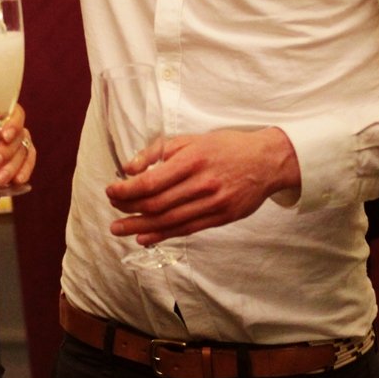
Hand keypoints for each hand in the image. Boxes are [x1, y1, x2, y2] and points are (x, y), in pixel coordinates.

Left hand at [0, 103, 34, 195]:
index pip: (12, 112)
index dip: (13, 123)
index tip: (5, 137)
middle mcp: (8, 129)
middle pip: (19, 135)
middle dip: (6, 152)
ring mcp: (16, 145)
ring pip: (24, 151)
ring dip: (13, 167)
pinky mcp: (20, 162)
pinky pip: (28, 164)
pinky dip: (24, 172)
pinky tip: (16, 181)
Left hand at [106, 127, 298, 245]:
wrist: (267, 161)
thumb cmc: (227, 147)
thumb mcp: (192, 139)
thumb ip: (158, 151)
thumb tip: (129, 168)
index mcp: (193, 159)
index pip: (151, 181)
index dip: (127, 190)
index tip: (111, 191)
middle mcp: (202, 183)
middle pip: (157, 203)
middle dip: (129, 208)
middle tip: (113, 211)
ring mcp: (213, 203)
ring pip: (169, 220)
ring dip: (139, 227)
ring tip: (119, 230)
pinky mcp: (220, 217)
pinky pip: (186, 230)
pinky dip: (162, 235)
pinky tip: (144, 238)